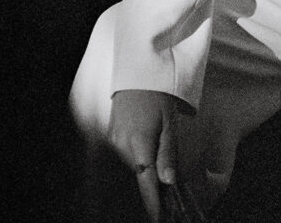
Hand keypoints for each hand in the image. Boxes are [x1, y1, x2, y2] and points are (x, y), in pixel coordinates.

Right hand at [108, 89, 178, 220]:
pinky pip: (122, 159)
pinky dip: (134, 166)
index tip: (158, 219)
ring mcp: (113, 141)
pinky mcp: (110, 136)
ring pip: (128, 170)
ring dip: (141, 179)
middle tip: (163, 204)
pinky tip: (144, 168)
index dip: (152, 203)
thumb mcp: (169, 122)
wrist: (137, 71)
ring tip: (155, 188)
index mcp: (139, 142)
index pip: (144, 181)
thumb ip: (168, 152)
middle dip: (148, 193)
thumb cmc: (158, 94)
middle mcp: (121, 144)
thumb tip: (168, 182)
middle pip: (135, 178)